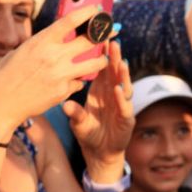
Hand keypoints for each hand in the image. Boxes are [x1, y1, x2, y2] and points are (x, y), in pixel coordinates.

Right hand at [0, 6, 111, 139]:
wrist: (0, 101)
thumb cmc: (8, 72)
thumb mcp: (25, 50)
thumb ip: (46, 43)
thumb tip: (66, 34)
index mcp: (42, 41)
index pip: (71, 21)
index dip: (87, 13)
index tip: (98, 10)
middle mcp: (54, 56)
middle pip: (90, 41)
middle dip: (105, 34)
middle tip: (113, 31)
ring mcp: (61, 74)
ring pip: (95, 64)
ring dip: (101, 60)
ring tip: (103, 59)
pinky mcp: (64, 91)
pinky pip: (79, 83)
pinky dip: (76, 81)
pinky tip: (68, 82)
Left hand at [63, 39, 133, 178]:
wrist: (100, 153)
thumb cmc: (89, 133)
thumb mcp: (77, 122)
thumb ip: (74, 112)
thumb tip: (65, 105)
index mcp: (101, 91)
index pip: (102, 69)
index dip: (103, 54)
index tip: (100, 37)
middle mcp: (113, 95)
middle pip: (115, 73)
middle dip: (115, 58)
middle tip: (113, 41)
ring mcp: (121, 106)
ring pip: (123, 86)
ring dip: (122, 74)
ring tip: (120, 61)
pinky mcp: (126, 119)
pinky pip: (124, 106)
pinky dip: (121, 97)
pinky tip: (117, 89)